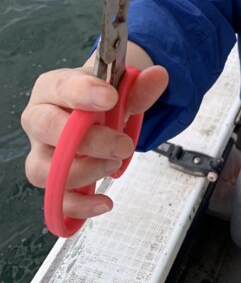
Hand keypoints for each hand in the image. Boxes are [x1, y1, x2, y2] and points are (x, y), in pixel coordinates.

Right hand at [22, 62, 167, 221]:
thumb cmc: (98, 99)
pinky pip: (55, 199)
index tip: (110, 98)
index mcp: (53, 87)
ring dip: (82, 171)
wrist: (96, 114)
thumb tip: (159, 76)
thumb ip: (138, 86)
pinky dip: (79, 205)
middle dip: (87, 139)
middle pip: (46, 127)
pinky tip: (104, 202)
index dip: (83, 93)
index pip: (60, 86)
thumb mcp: (119, 89)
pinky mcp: (50, 179)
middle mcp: (38, 118)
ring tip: (114, 164)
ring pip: (42, 168)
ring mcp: (41, 151)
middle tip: (122, 144)